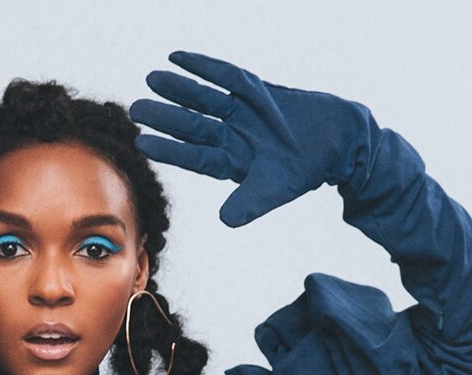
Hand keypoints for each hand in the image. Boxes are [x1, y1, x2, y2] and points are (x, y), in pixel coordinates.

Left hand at [129, 51, 370, 226]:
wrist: (337, 139)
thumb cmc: (304, 169)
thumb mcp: (274, 190)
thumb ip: (248, 204)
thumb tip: (225, 221)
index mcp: (231, 163)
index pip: (193, 156)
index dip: (168, 149)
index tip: (142, 142)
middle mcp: (231, 136)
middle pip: (191, 125)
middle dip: (164, 116)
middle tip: (135, 109)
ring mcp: (242, 112)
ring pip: (203, 99)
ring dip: (178, 89)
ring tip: (150, 79)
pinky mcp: (256, 90)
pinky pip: (225, 76)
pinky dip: (203, 66)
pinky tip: (177, 57)